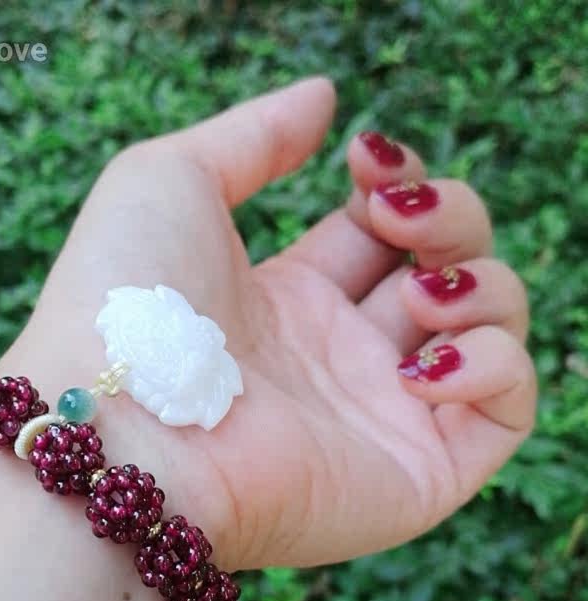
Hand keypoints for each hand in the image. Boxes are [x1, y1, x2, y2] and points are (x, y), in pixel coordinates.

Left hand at [4, 77, 534, 571]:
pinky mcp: (412, 477)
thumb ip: (253, 135)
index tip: (367, 161)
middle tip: (398, 215)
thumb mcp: (171, 181)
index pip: (378, 234)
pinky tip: (423, 363)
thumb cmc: (128, 301)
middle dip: (449, 219)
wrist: (122, 429)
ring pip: (488, 335)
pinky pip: (504, 418)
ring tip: (419, 293)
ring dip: (483, 287)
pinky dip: (497, 367)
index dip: (397, 183)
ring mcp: (377, 417)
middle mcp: (336, 358)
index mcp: (286, 299)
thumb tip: (326, 98)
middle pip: (442, 270)